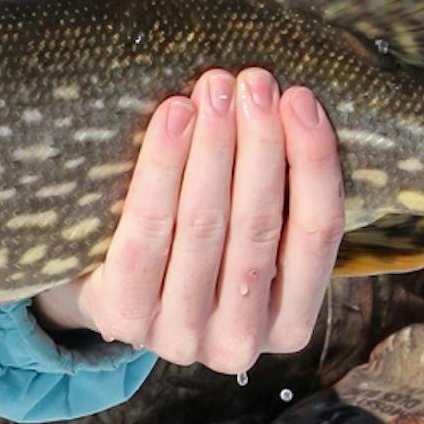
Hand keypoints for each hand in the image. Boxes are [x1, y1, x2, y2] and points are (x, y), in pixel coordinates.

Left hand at [32, 68, 341, 373]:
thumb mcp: (244, 239)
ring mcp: (181, 334)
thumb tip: (294, 104)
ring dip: (215, 146)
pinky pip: (147, 229)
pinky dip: (163, 165)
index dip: (314, 163)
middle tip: (255, 81)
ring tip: (215, 88)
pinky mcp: (125, 314)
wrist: (105, 289)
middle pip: (260, 226)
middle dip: (260, 143)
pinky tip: (175, 115)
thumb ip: (276, 197)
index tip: (302, 100)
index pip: (318, 236)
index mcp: (290, 325)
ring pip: (205, 225)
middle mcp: (240, 342)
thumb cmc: (191, 246)